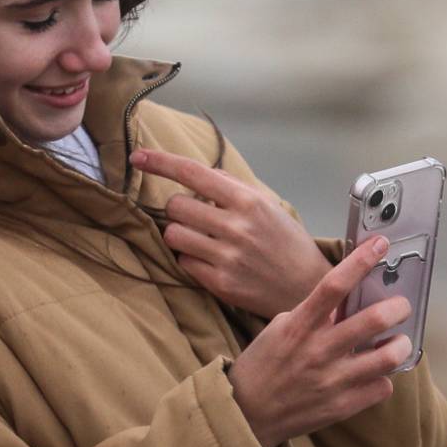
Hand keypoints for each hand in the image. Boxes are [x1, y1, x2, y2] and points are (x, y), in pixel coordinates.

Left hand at [130, 149, 332, 317]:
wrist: (308, 289)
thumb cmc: (285, 242)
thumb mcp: (267, 206)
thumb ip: (232, 187)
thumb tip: (200, 173)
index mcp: (248, 201)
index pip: (193, 173)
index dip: (160, 163)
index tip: (138, 157)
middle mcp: (236, 226)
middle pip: (175, 206)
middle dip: (179, 210)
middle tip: (199, 218)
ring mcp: (227, 257)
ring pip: (173, 234)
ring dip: (180, 235)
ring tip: (203, 240)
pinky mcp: (220, 283)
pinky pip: (183, 262)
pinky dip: (190, 259)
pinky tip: (211, 261)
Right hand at [228, 236, 411, 446]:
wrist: (247, 412)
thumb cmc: (262, 365)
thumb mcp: (279, 330)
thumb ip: (311, 316)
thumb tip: (345, 302)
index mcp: (298, 326)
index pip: (333, 286)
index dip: (359, 262)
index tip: (380, 246)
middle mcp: (317, 350)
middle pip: (371, 320)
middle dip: (396, 308)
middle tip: (402, 305)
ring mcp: (331, 380)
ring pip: (386, 358)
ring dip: (400, 346)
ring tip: (398, 342)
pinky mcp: (342, 406)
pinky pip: (381, 388)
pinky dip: (383, 379)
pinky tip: (375, 375)